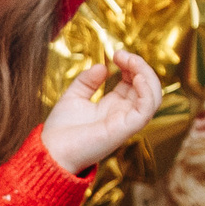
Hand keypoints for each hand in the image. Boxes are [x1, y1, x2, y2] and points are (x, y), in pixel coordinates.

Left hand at [41, 49, 160, 173]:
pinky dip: (147, 91)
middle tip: (120, 54)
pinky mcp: (126, 129)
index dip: (131, 65)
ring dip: (146, 74)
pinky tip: (136, 77)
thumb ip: (87, 81)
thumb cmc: (60, 131)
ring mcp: (126, 122)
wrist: (51, 151)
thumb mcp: (73, 97)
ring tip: (129, 61)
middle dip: (139, 65)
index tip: (116, 53)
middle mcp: (123, 114)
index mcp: (113, 107)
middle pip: (146, 86)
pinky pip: (147, 109)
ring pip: (153, 96)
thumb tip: (103, 66)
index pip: (134, 82)